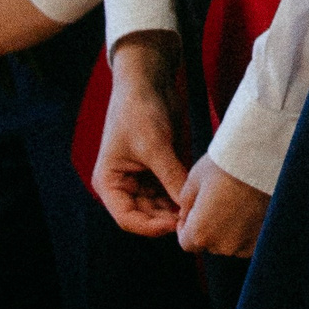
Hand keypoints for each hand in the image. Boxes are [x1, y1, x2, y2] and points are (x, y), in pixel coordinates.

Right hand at [95, 33, 191, 236]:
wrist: (149, 82)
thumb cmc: (139, 111)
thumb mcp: (155, 146)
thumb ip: (171, 177)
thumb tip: (188, 206)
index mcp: (109, 183)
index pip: (128, 219)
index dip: (151, 226)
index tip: (175, 223)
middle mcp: (124, 185)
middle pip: (147, 215)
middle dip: (169, 218)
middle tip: (194, 218)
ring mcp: (143, 179)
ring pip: (162, 206)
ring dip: (177, 209)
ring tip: (198, 208)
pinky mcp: (160, 170)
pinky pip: (172, 191)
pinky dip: (183, 195)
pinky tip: (199, 196)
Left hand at [175, 155, 268, 256]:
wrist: (265, 157)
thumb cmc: (226, 164)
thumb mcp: (195, 178)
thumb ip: (185, 202)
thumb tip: (186, 214)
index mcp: (200, 233)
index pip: (187, 242)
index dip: (186, 227)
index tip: (194, 211)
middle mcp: (224, 245)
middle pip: (210, 243)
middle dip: (209, 227)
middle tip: (218, 201)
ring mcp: (248, 244)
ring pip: (233, 242)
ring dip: (231, 229)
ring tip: (238, 202)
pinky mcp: (266, 237)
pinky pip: (251, 240)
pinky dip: (250, 228)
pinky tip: (252, 207)